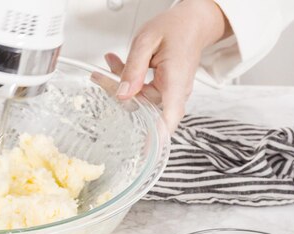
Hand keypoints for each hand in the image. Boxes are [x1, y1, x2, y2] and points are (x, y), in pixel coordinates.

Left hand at [98, 0, 230, 132]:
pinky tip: (117, 65)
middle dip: (119, 94)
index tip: (144, 151)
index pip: (169, 116)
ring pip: (140, 99)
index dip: (156, 136)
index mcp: (176, 81)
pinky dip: (129, 80)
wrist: (193, 23)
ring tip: (108, 63)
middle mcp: (176, 92)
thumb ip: (133, 67)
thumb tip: (122, 94)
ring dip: (121, 83)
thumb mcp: (147, 41)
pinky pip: (143, 91)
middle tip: (99, 76)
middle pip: (144, 107)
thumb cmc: (176, 28)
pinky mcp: (165, 90)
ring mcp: (171, 93)